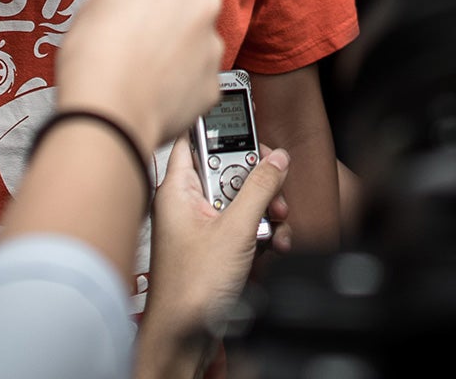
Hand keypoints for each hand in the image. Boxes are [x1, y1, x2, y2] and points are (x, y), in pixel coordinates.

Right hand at [53, 0, 221, 149]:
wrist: (110, 112)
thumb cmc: (96, 58)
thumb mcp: (91, 8)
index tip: (147, 1)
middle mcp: (201, 6)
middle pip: (195, 4)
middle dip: (175, 18)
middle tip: (143, 37)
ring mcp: (212, 46)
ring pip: (200, 43)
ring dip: (181, 51)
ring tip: (146, 69)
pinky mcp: (213, 84)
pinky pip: (200, 78)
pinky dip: (184, 84)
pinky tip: (155, 91)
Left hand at [139, 136, 289, 378]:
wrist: (184, 339)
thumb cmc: (189, 291)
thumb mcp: (235, 230)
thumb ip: (259, 188)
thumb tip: (277, 159)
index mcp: (178, 190)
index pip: (194, 139)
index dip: (220, 126)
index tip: (245, 116)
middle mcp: (187, 204)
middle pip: (230, 169)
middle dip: (258, 181)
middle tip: (271, 192)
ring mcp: (201, 227)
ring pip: (242, 199)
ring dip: (265, 212)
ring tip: (273, 226)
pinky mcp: (215, 248)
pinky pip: (244, 226)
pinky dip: (262, 234)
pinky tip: (272, 245)